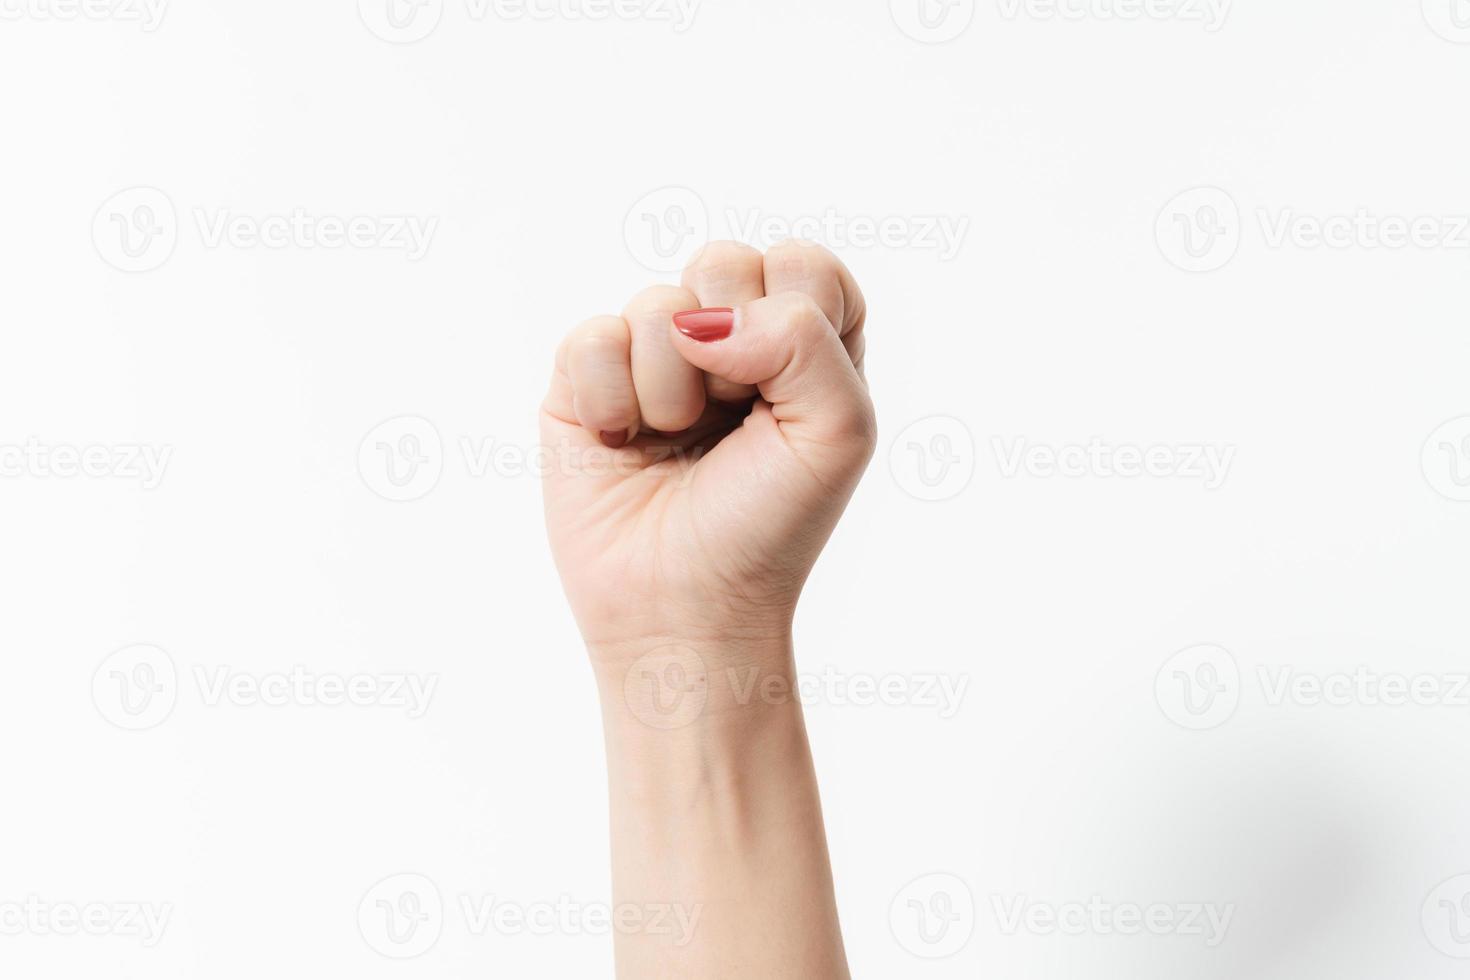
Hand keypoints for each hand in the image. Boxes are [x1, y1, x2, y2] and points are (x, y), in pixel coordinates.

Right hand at [540, 240, 875, 660]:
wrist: (684, 609)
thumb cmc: (769, 526)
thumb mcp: (838, 431)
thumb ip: (805, 338)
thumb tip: (705, 319)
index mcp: (801, 344)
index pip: (804, 265)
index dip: (795, 318)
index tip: (788, 393)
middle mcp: (728, 340)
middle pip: (723, 262)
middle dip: (731, 348)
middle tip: (730, 415)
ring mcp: (653, 357)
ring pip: (656, 302)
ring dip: (671, 389)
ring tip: (675, 441)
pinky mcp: (584, 382)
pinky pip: (591, 336)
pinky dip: (611, 398)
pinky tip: (622, 442)